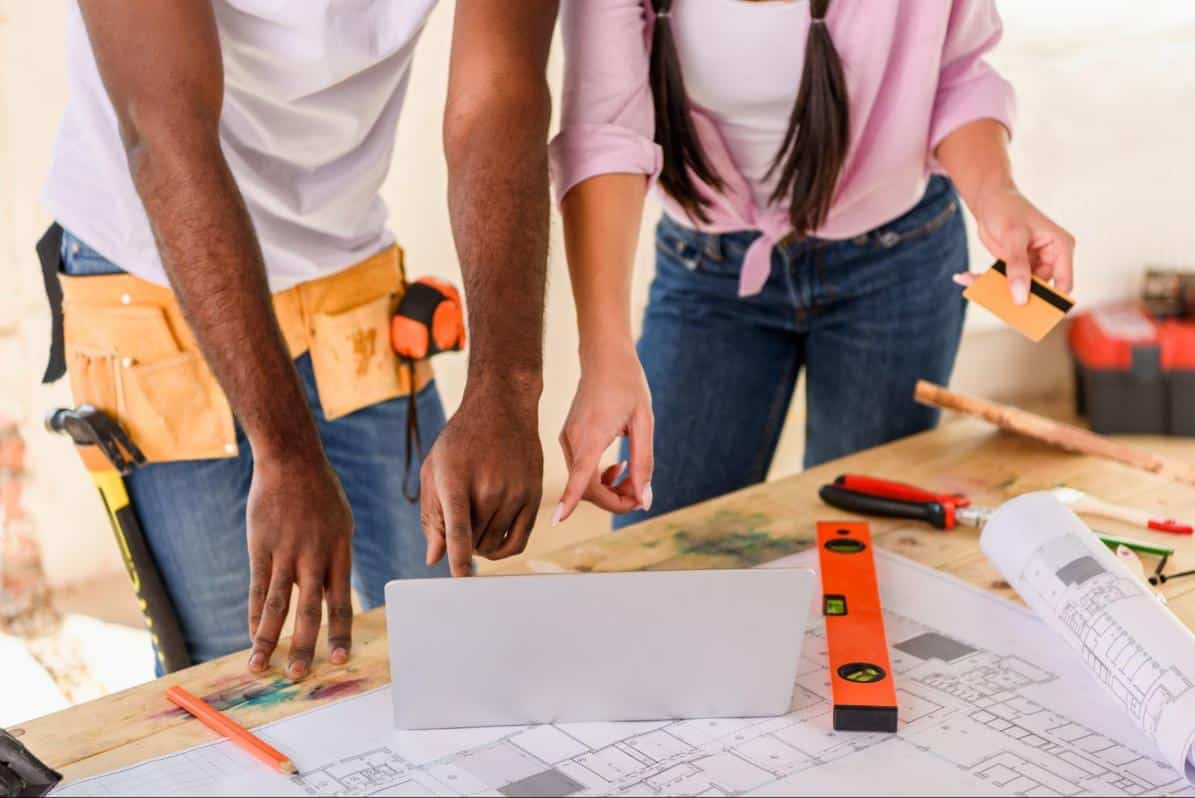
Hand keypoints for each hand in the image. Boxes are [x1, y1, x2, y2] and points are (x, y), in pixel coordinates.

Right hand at [246, 451, 352, 679]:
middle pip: (310, 611)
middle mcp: (314, 557)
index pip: (342, 602)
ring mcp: (285, 553)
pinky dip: (253, 616)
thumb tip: (331, 595)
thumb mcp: (340, 524)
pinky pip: (257, 589)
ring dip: (268, 640)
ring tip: (261, 668)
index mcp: (340, 553)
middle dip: (305, 647)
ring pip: (277, 606)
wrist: (292, 461)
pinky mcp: (260, 548)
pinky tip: (251, 637)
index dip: (340, 632)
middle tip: (300, 675)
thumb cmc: (320, 493)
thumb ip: (335, 559)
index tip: (340, 659)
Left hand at [421, 383, 542, 574]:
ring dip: (480, 545)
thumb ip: (432, 516)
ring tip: (474, 524)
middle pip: (473, 542)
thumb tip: (435, 558)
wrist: (501, 409)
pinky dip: (503, 549)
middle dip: (461, 544)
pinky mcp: (534, 496)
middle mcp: (489, 487)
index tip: (458, 577)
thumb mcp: (434, 470)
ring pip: (494, 545)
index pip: (458, 530)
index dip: (457, 559)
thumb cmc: (460, 441)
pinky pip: (519, 541)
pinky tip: (492, 540)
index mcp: (457, 479)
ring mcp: (515, 492)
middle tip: (459, 526)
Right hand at [555, 340, 652, 524]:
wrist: (605, 358)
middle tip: (641, 493)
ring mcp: (567, 440)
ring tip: (631, 475)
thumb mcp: (644, 424)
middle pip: (588, 488)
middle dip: (615, 499)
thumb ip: (643, 463)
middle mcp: (573, 440)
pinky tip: (617, 466)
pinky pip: (580, 470)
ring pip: (584, 482)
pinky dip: (598, 477)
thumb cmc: (629, 386)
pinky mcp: (567, 439)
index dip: (570, 500)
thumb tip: (644, 501)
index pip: (580, 475)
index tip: (557, 522)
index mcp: (593, 434)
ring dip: (609, 489)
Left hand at [953, 186, 1074, 302]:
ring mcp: (1030, 264)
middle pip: (1038, 290)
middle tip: (996, 304)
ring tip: (972, 283)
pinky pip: (1000, 281)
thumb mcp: (1013, 237)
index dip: (1052, 301)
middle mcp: (1049, 258)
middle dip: (1017, 298)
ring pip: (1017, 288)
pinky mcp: (1013, 266)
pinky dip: (984, 281)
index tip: (1032, 313)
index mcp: (1061, 248)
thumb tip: (1021, 297)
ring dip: (995, 291)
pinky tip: (963, 277)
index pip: (1064, 283)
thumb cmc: (1008, 209)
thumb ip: (1017, 267)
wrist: (990, 199)